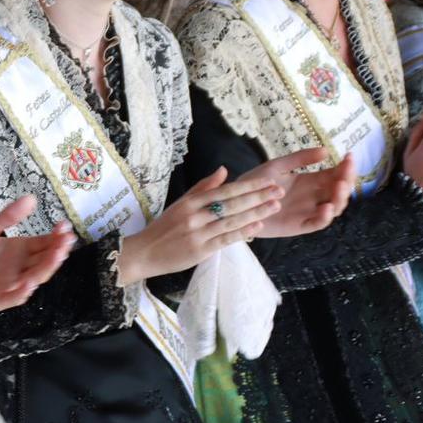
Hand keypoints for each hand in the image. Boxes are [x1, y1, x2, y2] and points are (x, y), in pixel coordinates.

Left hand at [0, 195, 73, 313]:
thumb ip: (7, 217)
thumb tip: (31, 198)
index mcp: (18, 250)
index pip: (43, 244)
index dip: (56, 236)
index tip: (65, 226)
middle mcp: (18, 268)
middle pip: (43, 261)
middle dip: (56, 251)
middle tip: (66, 241)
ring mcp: (9, 285)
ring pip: (33, 278)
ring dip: (46, 269)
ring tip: (56, 256)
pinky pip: (12, 298)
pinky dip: (21, 292)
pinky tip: (28, 283)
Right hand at [115, 166, 284, 284]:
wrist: (144, 253)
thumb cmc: (164, 228)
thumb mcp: (180, 203)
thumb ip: (203, 188)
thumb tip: (223, 170)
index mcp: (189, 202)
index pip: (224, 191)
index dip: (248, 185)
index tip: (268, 181)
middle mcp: (194, 216)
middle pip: (231, 204)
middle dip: (257, 197)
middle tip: (279, 191)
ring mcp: (197, 233)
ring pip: (231, 221)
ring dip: (255, 213)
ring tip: (274, 206)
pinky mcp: (200, 250)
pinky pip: (225, 239)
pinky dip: (242, 232)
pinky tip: (257, 226)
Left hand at [257, 151, 358, 237]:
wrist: (237, 203)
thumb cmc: (257, 184)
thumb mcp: (278, 166)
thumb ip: (299, 158)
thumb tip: (326, 150)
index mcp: (311, 181)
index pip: (335, 174)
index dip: (345, 167)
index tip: (349, 157)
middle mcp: (313, 197)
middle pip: (339, 191)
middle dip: (346, 182)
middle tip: (345, 174)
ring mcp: (308, 212)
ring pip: (334, 208)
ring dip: (340, 198)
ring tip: (339, 186)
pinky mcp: (299, 226)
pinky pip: (316, 224)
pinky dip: (325, 217)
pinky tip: (326, 207)